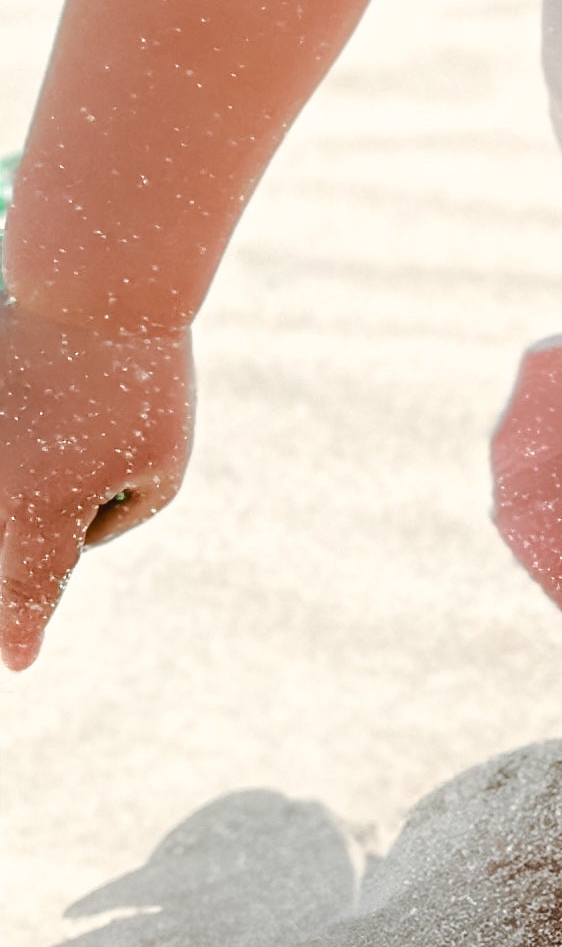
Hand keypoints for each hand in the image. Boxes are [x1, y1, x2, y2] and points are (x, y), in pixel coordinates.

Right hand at [0, 304, 192, 670]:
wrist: (94, 285)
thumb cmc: (141, 378)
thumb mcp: (162, 461)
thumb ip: (121, 511)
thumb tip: (78, 521)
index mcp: (40, 517)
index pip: (27, 594)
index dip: (22, 629)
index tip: (19, 661)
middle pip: (17, 536)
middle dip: (53, 516)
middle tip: (83, 449)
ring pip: (14, 490)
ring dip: (41, 468)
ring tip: (73, 413)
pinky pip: (11, 440)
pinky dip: (25, 424)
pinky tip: (44, 390)